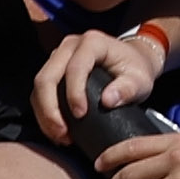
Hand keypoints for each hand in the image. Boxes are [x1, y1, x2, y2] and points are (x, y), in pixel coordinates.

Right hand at [30, 27, 169, 143]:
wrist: (131, 61)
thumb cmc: (135, 69)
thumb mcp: (140, 80)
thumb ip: (128, 89)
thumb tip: (108, 101)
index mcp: (92, 42)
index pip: (75, 68)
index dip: (74, 93)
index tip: (80, 115)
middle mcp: (70, 46)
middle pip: (47, 77)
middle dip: (50, 109)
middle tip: (63, 133)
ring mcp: (58, 57)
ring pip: (39, 86)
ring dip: (45, 114)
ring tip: (61, 136)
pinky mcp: (53, 70)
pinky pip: (39, 93)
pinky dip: (44, 113)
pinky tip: (56, 130)